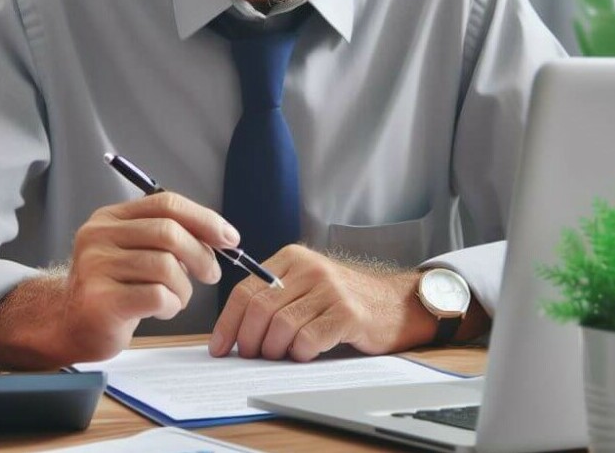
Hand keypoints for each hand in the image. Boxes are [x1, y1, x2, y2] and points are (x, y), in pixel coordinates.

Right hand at [0, 192, 239, 367]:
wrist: (70, 326)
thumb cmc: (115, 288)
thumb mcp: (137, 251)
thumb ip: (170, 237)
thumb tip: (221, 236)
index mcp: (110, 217)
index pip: (166, 203)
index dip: (204, 218)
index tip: (229, 238)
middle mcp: (98, 236)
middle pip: (168, 232)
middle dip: (201, 253)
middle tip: (212, 273)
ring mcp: (95, 267)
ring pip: (166, 267)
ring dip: (184, 287)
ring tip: (176, 298)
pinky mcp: (100, 301)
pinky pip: (158, 295)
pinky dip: (172, 305)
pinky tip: (162, 310)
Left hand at [208, 244, 435, 361]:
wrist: (393, 302)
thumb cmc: (342, 299)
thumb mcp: (306, 284)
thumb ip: (275, 296)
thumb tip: (235, 332)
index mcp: (292, 257)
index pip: (246, 289)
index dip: (228, 322)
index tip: (220, 347)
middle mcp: (309, 268)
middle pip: (259, 309)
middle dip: (249, 341)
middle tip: (251, 356)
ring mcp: (330, 289)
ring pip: (280, 326)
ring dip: (273, 350)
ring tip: (280, 355)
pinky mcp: (348, 314)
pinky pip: (308, 340)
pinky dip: (299, 354)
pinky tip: (304, 354)